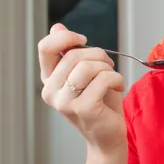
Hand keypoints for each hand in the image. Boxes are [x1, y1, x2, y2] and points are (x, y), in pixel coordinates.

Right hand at [38, 23, 126, 153]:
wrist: (108, 136)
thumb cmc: (100, 103)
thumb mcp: (86, 73)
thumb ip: (71, 53)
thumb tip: (58, 27)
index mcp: (49, 80)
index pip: (45, 47)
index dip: (66, 37)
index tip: (83, 41)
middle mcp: (51, 91)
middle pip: (73, 55)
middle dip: (98, 55)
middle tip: (108, 66)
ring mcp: (64, 102)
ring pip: (88, 66)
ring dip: (107, 68)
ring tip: (113, 78)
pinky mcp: (83, 109)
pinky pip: (103, 79)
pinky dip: (117, 79)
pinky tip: (118, 88)